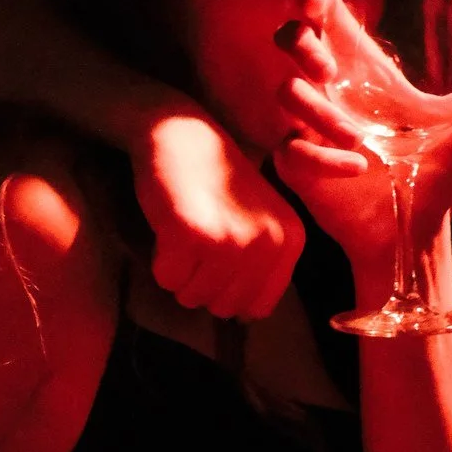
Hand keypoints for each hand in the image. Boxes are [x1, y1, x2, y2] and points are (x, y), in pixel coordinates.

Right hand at [134, 113, 303, 321]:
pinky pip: (168, 279)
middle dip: (201, 285)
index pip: (257, 307)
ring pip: (192, 296)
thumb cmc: (218, 183)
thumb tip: (246, 318)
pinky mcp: (191, 235)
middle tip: (197, 243)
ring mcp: (230, 240)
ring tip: (184, 234)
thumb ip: (263, 267)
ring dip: (180, 274)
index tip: (219, 259)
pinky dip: (160, 262)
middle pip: (223, 307)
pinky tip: (169, 228)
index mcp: (290, 241)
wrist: (183, 134)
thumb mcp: (261, 221)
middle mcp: (266, 243)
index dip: (229, 292)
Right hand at [271, 0, 451, 271]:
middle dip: (301, 45)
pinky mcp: (300, 165)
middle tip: (327, 69)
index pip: (328, 22)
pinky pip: (291, 148)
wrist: (411, 233)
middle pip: (292, 43)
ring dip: (319, 112)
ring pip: (286, 94)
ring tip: (358, 141)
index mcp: (366, 74)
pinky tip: (355, 169)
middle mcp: (333, 94)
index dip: (313, 2)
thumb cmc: (430, 179)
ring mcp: (311, 127)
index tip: (312, 3)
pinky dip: (323, 158)